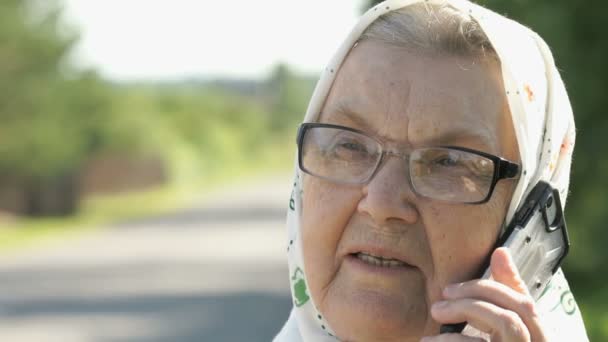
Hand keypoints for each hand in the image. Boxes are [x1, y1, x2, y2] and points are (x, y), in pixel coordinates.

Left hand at [422, 247, 547, 341]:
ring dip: (465, 316)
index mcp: (538, 339)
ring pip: (503, 329)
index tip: (453, 285)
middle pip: (512, 316)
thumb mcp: (509, 327)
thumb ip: (507, 293)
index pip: (525, 305)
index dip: (495, 286)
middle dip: (474, 299)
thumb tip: (501, 251)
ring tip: (435, 316)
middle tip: (440, 300)